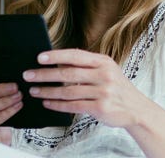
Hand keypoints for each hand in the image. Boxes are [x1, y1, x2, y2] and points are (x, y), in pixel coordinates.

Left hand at [24, 49, 158, 129]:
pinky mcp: (100, 107)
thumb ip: (86, 67)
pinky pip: (73, 105)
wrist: (136, 109)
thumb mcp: (106, 71)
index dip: (56, 56)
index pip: (76, 55)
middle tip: (28, 75)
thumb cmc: (117, 88)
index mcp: (104, 62)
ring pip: (68, 91)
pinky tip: (47, 103)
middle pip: (68, 74)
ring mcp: (103, 91)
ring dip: (48, 91)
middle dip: (45, 74)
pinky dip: (57, 105)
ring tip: (34, 91)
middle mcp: (104, 75)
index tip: (39, 57)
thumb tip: (57, 65)